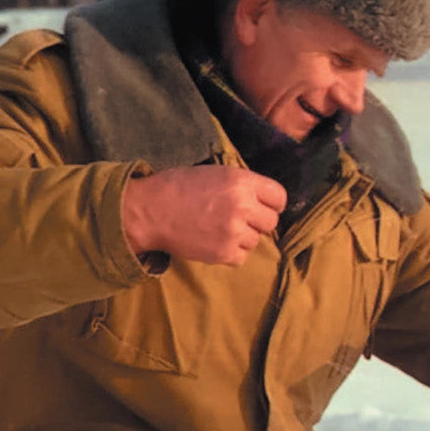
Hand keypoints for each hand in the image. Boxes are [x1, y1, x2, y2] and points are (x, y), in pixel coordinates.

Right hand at [121, 166, 286, 265]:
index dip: (271, 203)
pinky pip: (241, 257)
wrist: (150, 210)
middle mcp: (243, 206)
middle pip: (271, 222)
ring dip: (242, 237)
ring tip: (219, 229)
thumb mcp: (214, 173)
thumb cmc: (178, 187)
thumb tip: (261, 199)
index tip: (262, 207)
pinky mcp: (224, 253)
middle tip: (238, 219)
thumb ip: (241, 185)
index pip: (279, 197)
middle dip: (257, 221)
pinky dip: (231, 253)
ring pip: (256, 240)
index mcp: (242, 181)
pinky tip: (214, 241)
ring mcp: (234, 231)